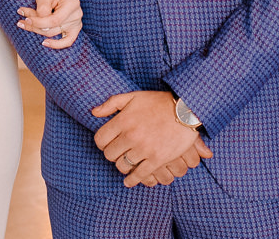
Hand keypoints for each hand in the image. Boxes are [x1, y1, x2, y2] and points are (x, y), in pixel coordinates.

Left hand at [17, 0, 81, 48]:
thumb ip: (42, 9)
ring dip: (37, 30)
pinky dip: (56, 44)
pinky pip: (67, 41)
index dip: (38, 22)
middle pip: (53, 28)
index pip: (54, 20)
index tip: (25, 19)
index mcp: (72, 4)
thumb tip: (38, 25)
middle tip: (21, 20)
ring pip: (54, 34)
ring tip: (24, 24)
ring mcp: (76, 23)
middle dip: (35, 25)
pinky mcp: (73, 28)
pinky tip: (44, 43)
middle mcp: (77, 15)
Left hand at [92, 91, 207, 187]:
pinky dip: (132, 180)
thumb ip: (111, 104)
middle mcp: (131, 135)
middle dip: (112, 154)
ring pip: (122, 166)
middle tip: (118, 153)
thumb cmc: (157, 102)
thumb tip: (93, 112)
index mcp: (123, 120)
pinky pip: (139, 175)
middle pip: (110, 154)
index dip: (101, 143)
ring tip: (125, 163)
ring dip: (122, 166)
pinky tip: (129, 181)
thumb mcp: (132, 96)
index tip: (107, 144)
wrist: (185, 110)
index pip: (100, 139)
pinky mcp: (157, 159)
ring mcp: (144, 148)